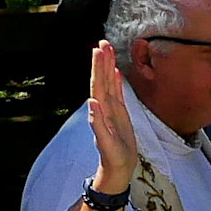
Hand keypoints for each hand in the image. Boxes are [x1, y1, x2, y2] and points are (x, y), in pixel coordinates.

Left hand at [85, 39, 139, 189]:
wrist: (118, 169)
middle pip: (102, 80)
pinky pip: (116, 93)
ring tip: (108, 49)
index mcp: (100, 111)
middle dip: (102, 61)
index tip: (98, 50)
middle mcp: (104, 107)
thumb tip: (92, 102)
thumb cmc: (112, 158)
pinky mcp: (119, 114)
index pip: (98, 85)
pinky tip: (115, 71)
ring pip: (108, 83)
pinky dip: (115, 80)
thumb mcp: (106, 143)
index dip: (98, 67)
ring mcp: (111, 110)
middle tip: (103, 42)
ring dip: (107, 66)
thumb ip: (97, 123)